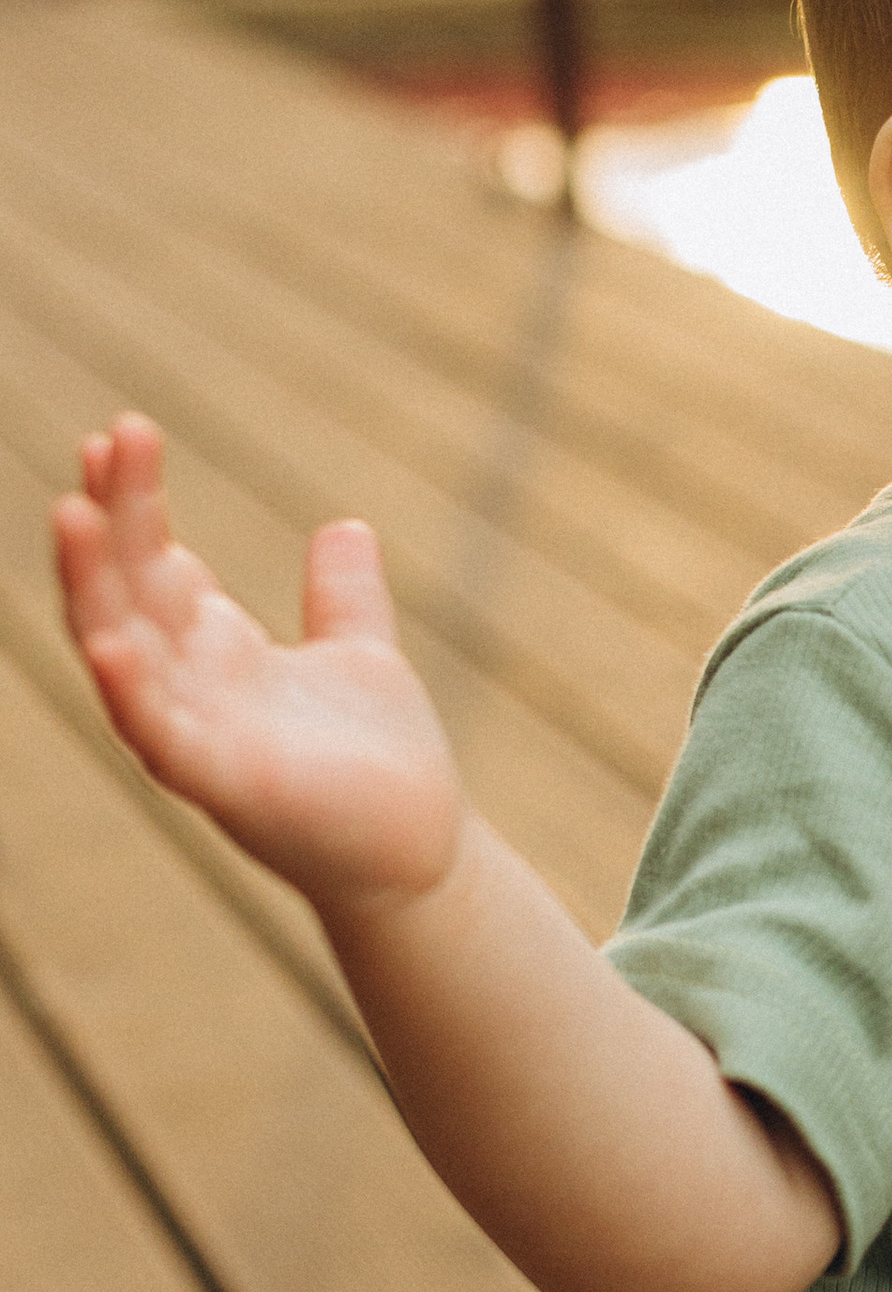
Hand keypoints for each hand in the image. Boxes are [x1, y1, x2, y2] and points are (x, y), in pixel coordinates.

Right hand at [54, 413, 463, 914]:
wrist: (420, 856)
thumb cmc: (380, 764)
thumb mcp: (360, 654)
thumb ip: (342, 595)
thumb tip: (344, 526)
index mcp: (216, 651)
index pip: (154, 562)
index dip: (134, 503)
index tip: (120, 434)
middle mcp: (190, 688)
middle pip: (129, 589)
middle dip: (112, 518)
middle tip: (106, 438)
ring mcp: (197, 737)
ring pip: (122, 652)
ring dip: (92, 587)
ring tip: (71, 513)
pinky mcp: (224, 786)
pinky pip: (160, 736)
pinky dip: (132, 691)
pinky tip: (111, 643)